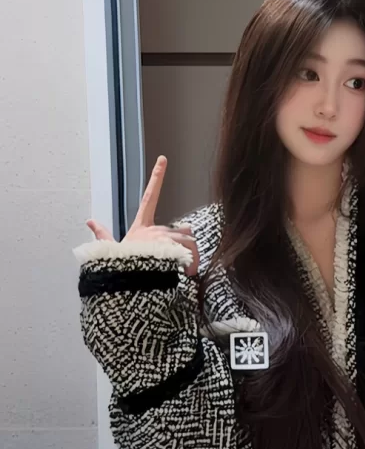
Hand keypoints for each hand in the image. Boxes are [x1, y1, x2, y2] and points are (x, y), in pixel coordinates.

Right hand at [86, 155, 198, 275]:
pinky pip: (190, 250)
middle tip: (185, 264)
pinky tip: (185, 274)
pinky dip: (191, 261)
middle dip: (185, 245)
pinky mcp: (172, 248)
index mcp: (141, 227)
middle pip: (181, 229)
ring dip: (190, 255)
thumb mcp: (110, 252)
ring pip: (188, 240)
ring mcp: (164, 237)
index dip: (156, 177)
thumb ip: (103, 235)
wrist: (127, 289)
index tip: (162, 159)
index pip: (149, 196)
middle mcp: (155, 229)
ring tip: (186, 272)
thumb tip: (90, 221)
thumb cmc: (121, 271)